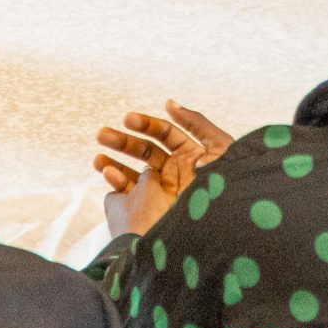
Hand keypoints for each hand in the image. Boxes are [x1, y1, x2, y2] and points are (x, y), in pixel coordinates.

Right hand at [95, 102, 234, 237]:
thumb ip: (196, 123)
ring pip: (133, 172)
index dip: (146, 124)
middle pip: (144, 150)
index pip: (164, 133)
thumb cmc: (230, 184)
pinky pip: (131, 195)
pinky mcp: (155, 211)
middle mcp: (175, 171)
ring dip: (114, 162)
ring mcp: (164, 191)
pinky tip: (107, 174)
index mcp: (191, 154)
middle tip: (102, 134)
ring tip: (97, 158)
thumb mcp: (219, 148)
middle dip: (123, 141)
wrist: (229, 224)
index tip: (128, 119)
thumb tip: (169, 103)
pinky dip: (118, 184)